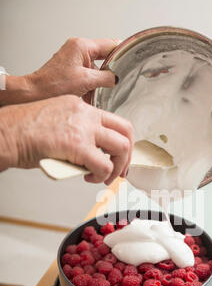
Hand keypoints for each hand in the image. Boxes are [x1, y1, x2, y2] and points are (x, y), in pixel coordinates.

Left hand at [0, 37, 119, 104]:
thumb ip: (105, 77)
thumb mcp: (86, 81)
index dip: (123, 53)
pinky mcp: (72, 71)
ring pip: (97, 69)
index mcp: (82, 46)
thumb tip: (116, 78)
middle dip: (112, 70)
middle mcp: (79, 50)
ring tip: (102, 91)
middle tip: (120, 81)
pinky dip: (93, 86)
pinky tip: (93, 96)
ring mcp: (75, 60)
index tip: (134, 60)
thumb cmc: (53, 85)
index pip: (110, 44)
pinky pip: (89, 76)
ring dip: (101, 81)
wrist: (35, 94)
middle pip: (105, 57)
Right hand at [0, 95, 132, 183]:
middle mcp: (85, 114)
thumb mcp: (55, 123)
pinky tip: (89, 178)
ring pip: (121, 147)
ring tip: (104, 177)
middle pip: (125, 131)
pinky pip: (104, 165)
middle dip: (126, 155)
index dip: (121, 141)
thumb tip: (86, 155)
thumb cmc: (21, 131)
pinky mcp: (77, 146)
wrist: (5, 133)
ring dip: (117, 167)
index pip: (114, 121)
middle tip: (119, 171)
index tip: (117, 156)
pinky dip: (101, 176)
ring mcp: (83, 129)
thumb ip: (75, 135)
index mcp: (80, 107)